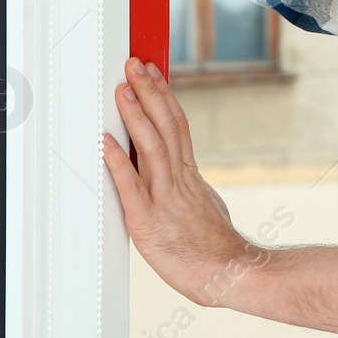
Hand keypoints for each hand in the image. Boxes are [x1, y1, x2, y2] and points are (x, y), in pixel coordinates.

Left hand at [103, 57, 258, 307]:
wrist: (232, 273)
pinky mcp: (148, 221)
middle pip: (165, 126)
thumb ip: (190, 188)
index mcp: (191, 176)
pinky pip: (131, 187)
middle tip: (134, 65)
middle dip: (149, 92)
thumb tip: (183, 176)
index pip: (177, 125)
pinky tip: (105, 142)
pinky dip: (117, 162)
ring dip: (136, 115)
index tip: (152, 74)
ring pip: (151, 147)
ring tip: (123, 89)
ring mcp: (165, 198)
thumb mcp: (207, 207)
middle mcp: (179, 180)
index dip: (163, 97)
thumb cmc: (218, 249)